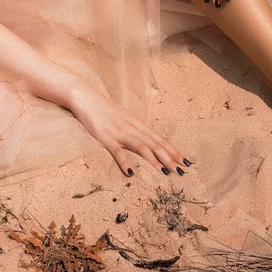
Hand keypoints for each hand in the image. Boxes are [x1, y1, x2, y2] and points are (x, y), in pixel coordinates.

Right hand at [68, 88, 189, 177]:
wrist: (87, 98)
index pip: (159, 139)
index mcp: (138, 124)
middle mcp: (133, 128)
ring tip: (165, 172)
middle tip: (182, 170)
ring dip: (154, 160)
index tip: (185, 161)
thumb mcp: (124, 118)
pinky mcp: (106, 138)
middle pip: (155, 144)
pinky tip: (130, 173)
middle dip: (170, 158)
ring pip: (141, 147)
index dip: (173, 150)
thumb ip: (135, 129)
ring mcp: (120, 133)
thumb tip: (146, 142)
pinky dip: (124, 162)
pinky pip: (117, 152)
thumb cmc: (105, 109)